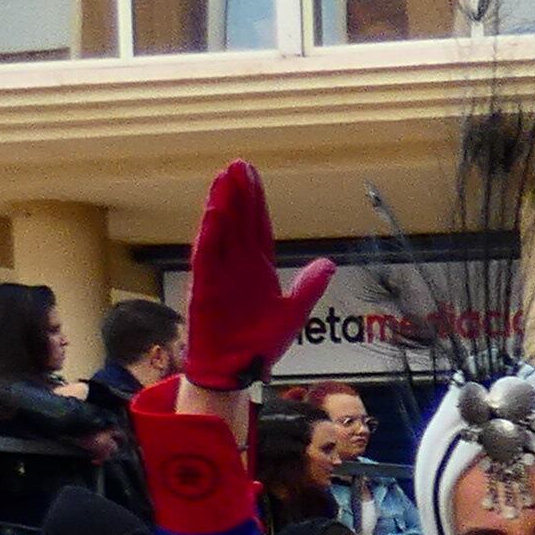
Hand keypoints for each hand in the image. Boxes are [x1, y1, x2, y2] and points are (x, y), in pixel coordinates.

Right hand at [178, 161, 338, 397]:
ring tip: (224, 178)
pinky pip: (207, 258)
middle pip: (238, 221)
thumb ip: (309, 287)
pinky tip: (214, 213)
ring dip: (222, 205)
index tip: (252, 175)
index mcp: (258, 268)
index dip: (255, 200)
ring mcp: (220, 274)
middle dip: (238, 193)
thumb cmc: (258, 342)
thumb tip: (328, 264)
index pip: (258, 226)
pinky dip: (210, 235)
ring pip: (221, 232)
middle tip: (238, 164)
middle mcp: (237, 266)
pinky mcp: (206, 288)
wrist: (236, 370)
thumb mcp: (293, 312)